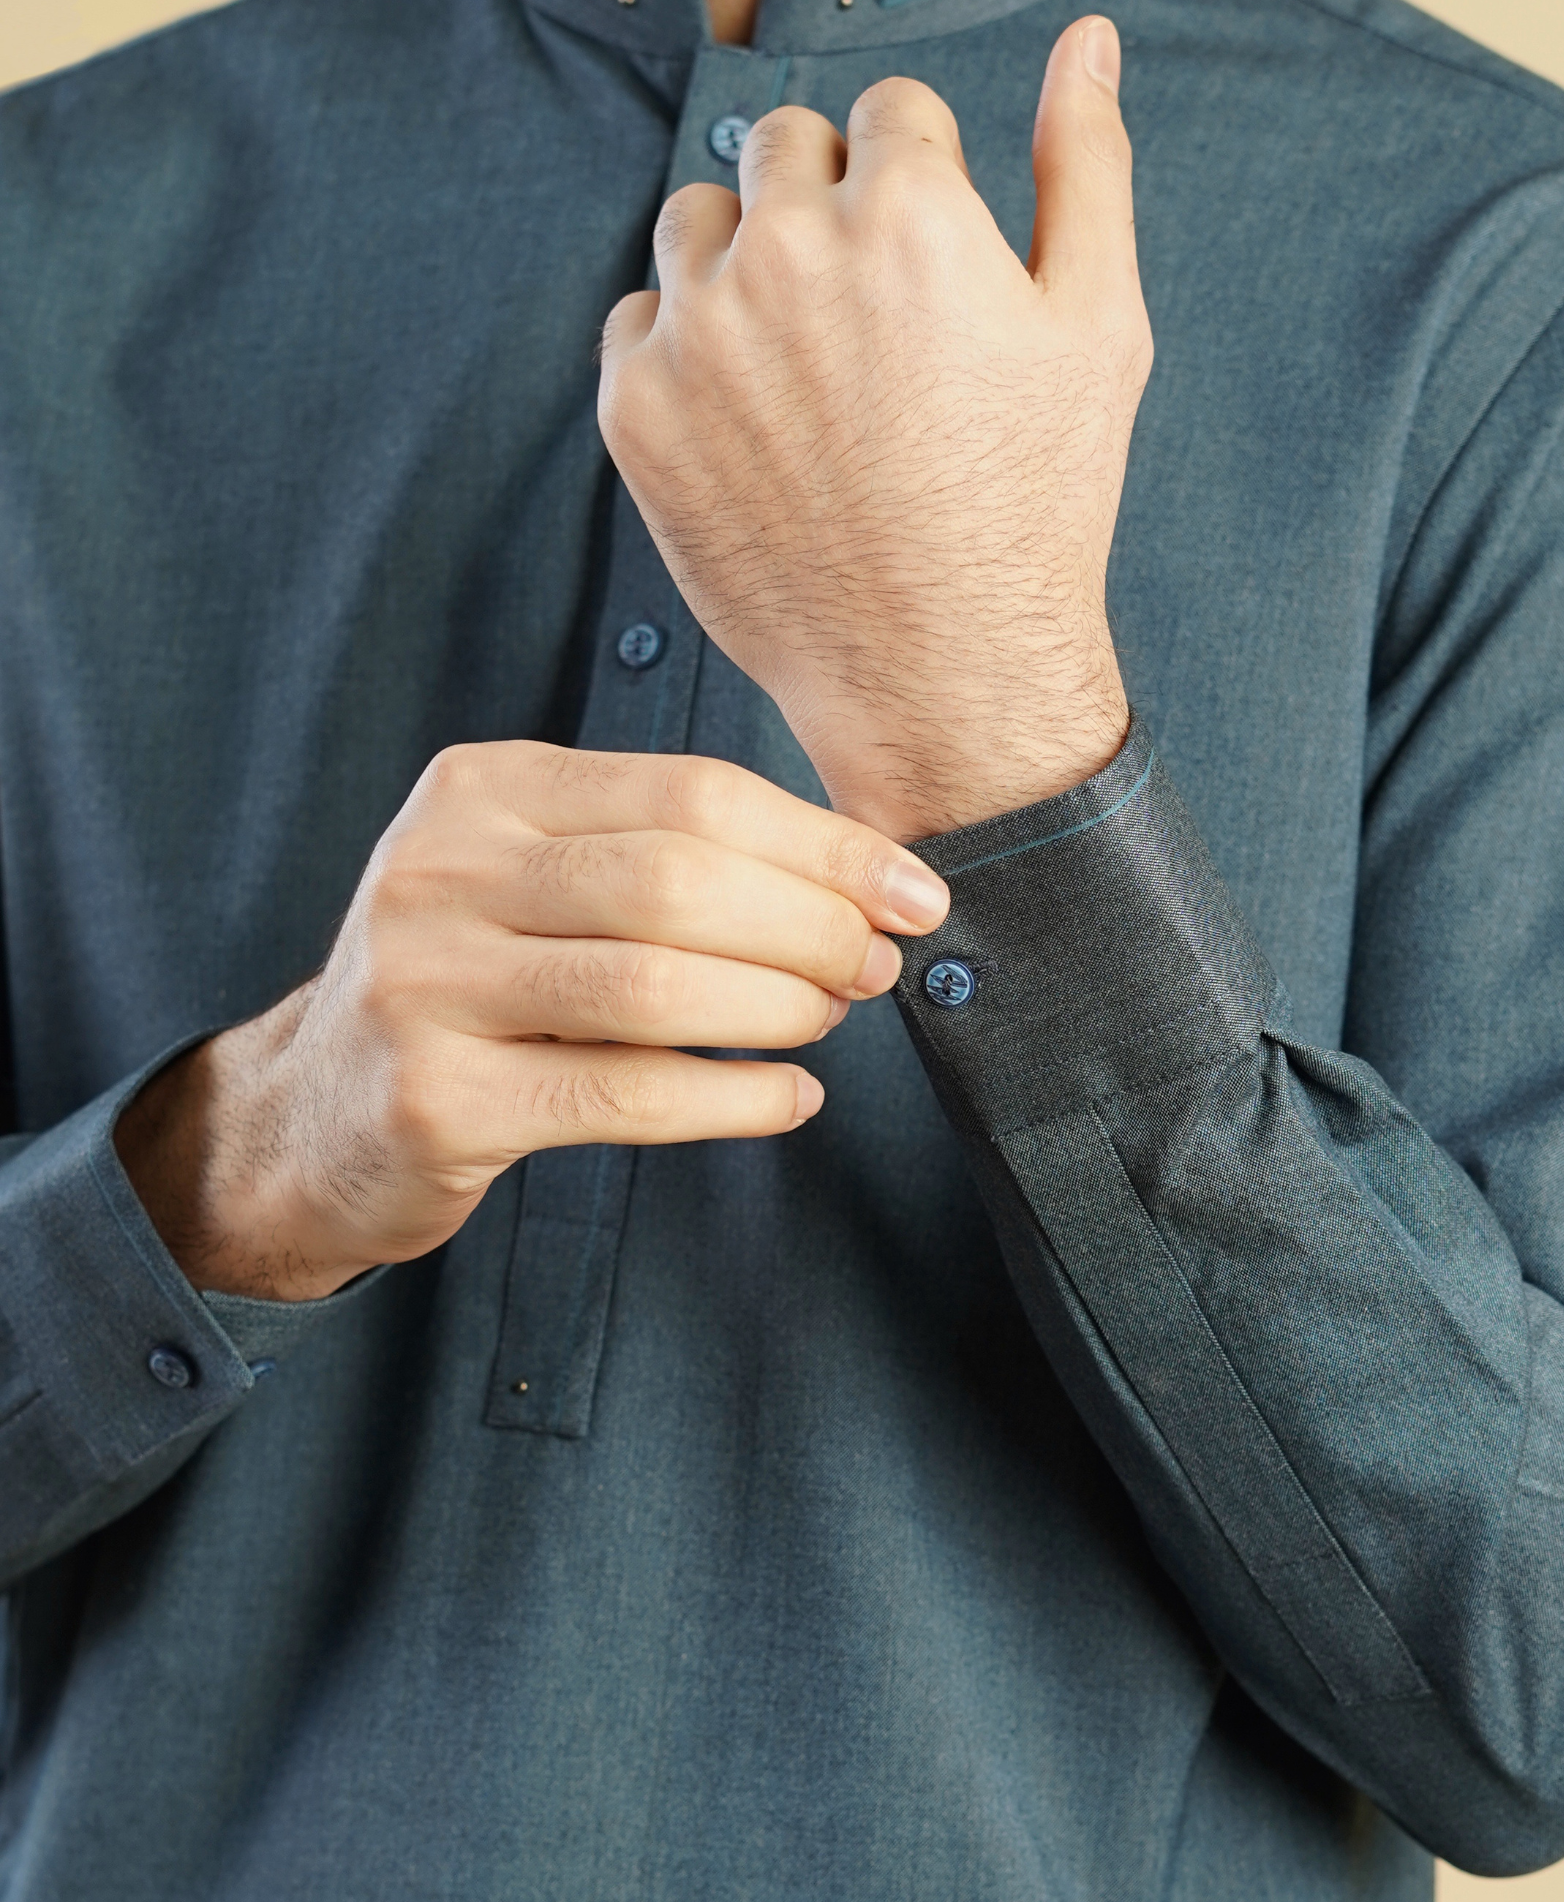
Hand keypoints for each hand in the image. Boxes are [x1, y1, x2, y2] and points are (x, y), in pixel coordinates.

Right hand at [114, 742, 949, 1300]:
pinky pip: (625, 1093)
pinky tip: (789, 1097)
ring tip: (832, 1019)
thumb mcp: (534, 879)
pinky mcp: (438, 1100)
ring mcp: (427, 986)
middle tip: (875, 966)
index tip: (911, 890)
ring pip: (654, 986)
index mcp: (481, 789)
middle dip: (810, 926)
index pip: (690, 794)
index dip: (822, 844)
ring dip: (778, 1006)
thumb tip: (864, 878)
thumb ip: (662, 855)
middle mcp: (441, 870)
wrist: (314, 1113)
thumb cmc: (472, 985)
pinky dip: (732, 1096)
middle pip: (678, 881)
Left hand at [596, 14, 1151, 843]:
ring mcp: (699, 331)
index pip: (889, 113)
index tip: (938, 284)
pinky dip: (686, 355)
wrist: (944, 676)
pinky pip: (637, 320)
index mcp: (907, 209)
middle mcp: (787, 250)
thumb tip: (1089, 35)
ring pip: (698, 217)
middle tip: (877, 330)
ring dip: (746, 263)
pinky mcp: (637, 409)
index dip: (924, 191)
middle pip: (782, 143)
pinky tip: (757, 427)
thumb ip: (1088, 163)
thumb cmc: (1039, 503)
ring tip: (812, 372)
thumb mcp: (1098, 327)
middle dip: (829, 206)